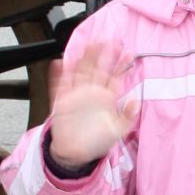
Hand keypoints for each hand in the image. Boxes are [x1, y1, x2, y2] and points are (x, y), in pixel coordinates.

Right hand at [47, 42, 139, 166]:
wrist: (76, 153)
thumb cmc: (97, 141)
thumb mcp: (117, 130)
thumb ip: (128, 116)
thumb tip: (136, 101)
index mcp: (107, 98)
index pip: (115, 77)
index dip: (121, 65)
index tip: (128, 52)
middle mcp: (92, 92)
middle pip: (98, 69)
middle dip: (104, 54)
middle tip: (110, 40)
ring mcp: (77, 95)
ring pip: (80, 72)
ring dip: (84, 58)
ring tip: (88, 45)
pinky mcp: (62, 102)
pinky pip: (59, 86)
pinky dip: (58, 75)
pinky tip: (59, 64)